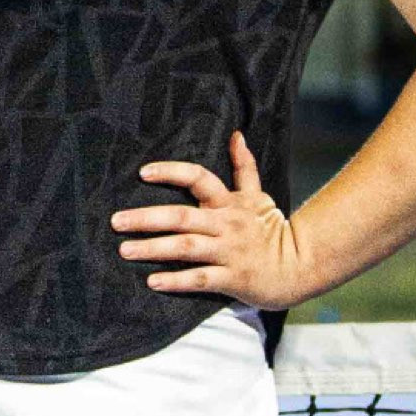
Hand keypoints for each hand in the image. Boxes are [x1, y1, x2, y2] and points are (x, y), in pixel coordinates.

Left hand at [112, 132, 309, 307]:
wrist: (299, 266)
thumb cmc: (271, 229)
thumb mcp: (258, 196)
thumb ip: (244, 168)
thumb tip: (236, 135)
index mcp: (229, 203)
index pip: (199, 178)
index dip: (172, 172)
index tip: (143, 173)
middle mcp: (226, 224)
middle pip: (182, 217)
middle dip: (146, 218)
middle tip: (116, 221)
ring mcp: (229, 252)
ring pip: (186, 248)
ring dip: (153, 248)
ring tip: (125, 250)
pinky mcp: (232, 278)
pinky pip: (200, 279)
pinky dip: (176, 280)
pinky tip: (153, 280)